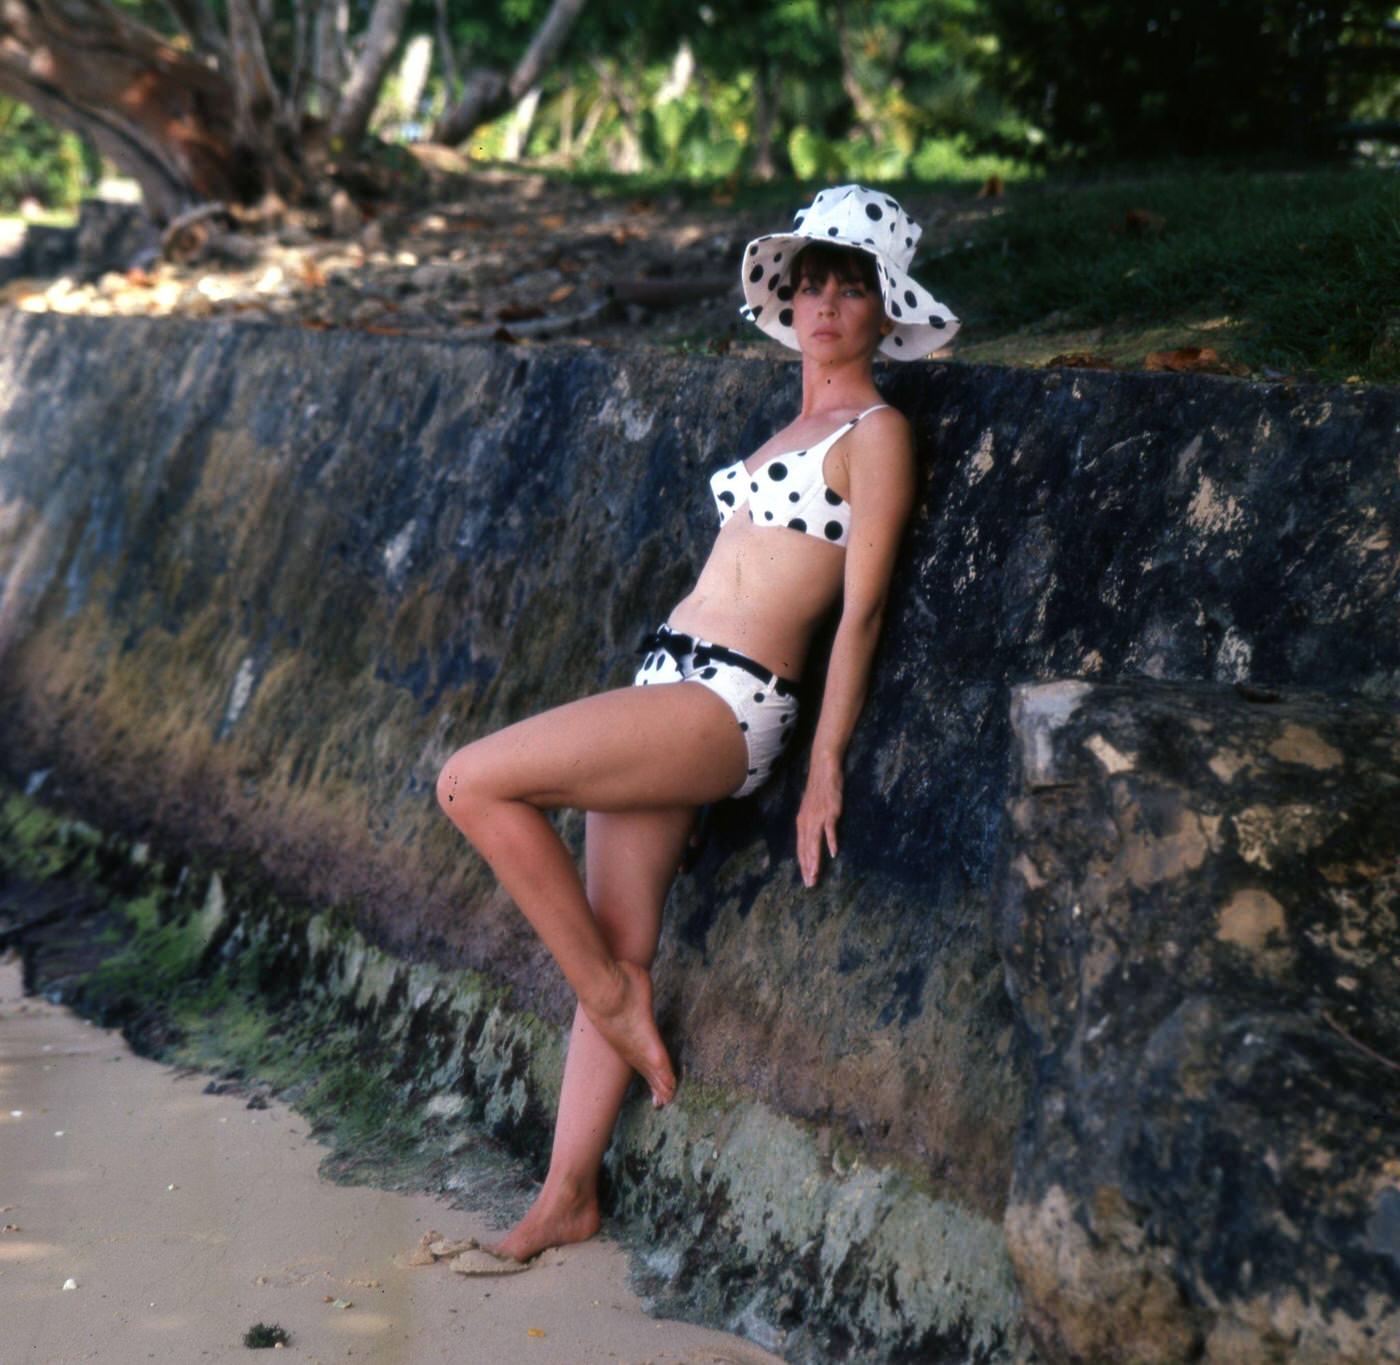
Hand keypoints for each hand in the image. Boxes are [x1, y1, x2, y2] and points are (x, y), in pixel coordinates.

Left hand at [796, 755, 842, 887]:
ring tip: (816, 874)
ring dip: (815, 859)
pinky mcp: (830, 811)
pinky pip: (829, 829)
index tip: (806, 879)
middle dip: (807, 867)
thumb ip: (811, 824)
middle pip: (806, 848)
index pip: (801, 848)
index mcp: (802, 822)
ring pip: (814, 842)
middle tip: (810, 884)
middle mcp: (807, 821)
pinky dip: (831, 841)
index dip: (803, 864)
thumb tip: (813, 838)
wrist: (823, 769)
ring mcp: (818, 816)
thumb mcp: (811, 809)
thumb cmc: (819, 789)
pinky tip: (833, 852)